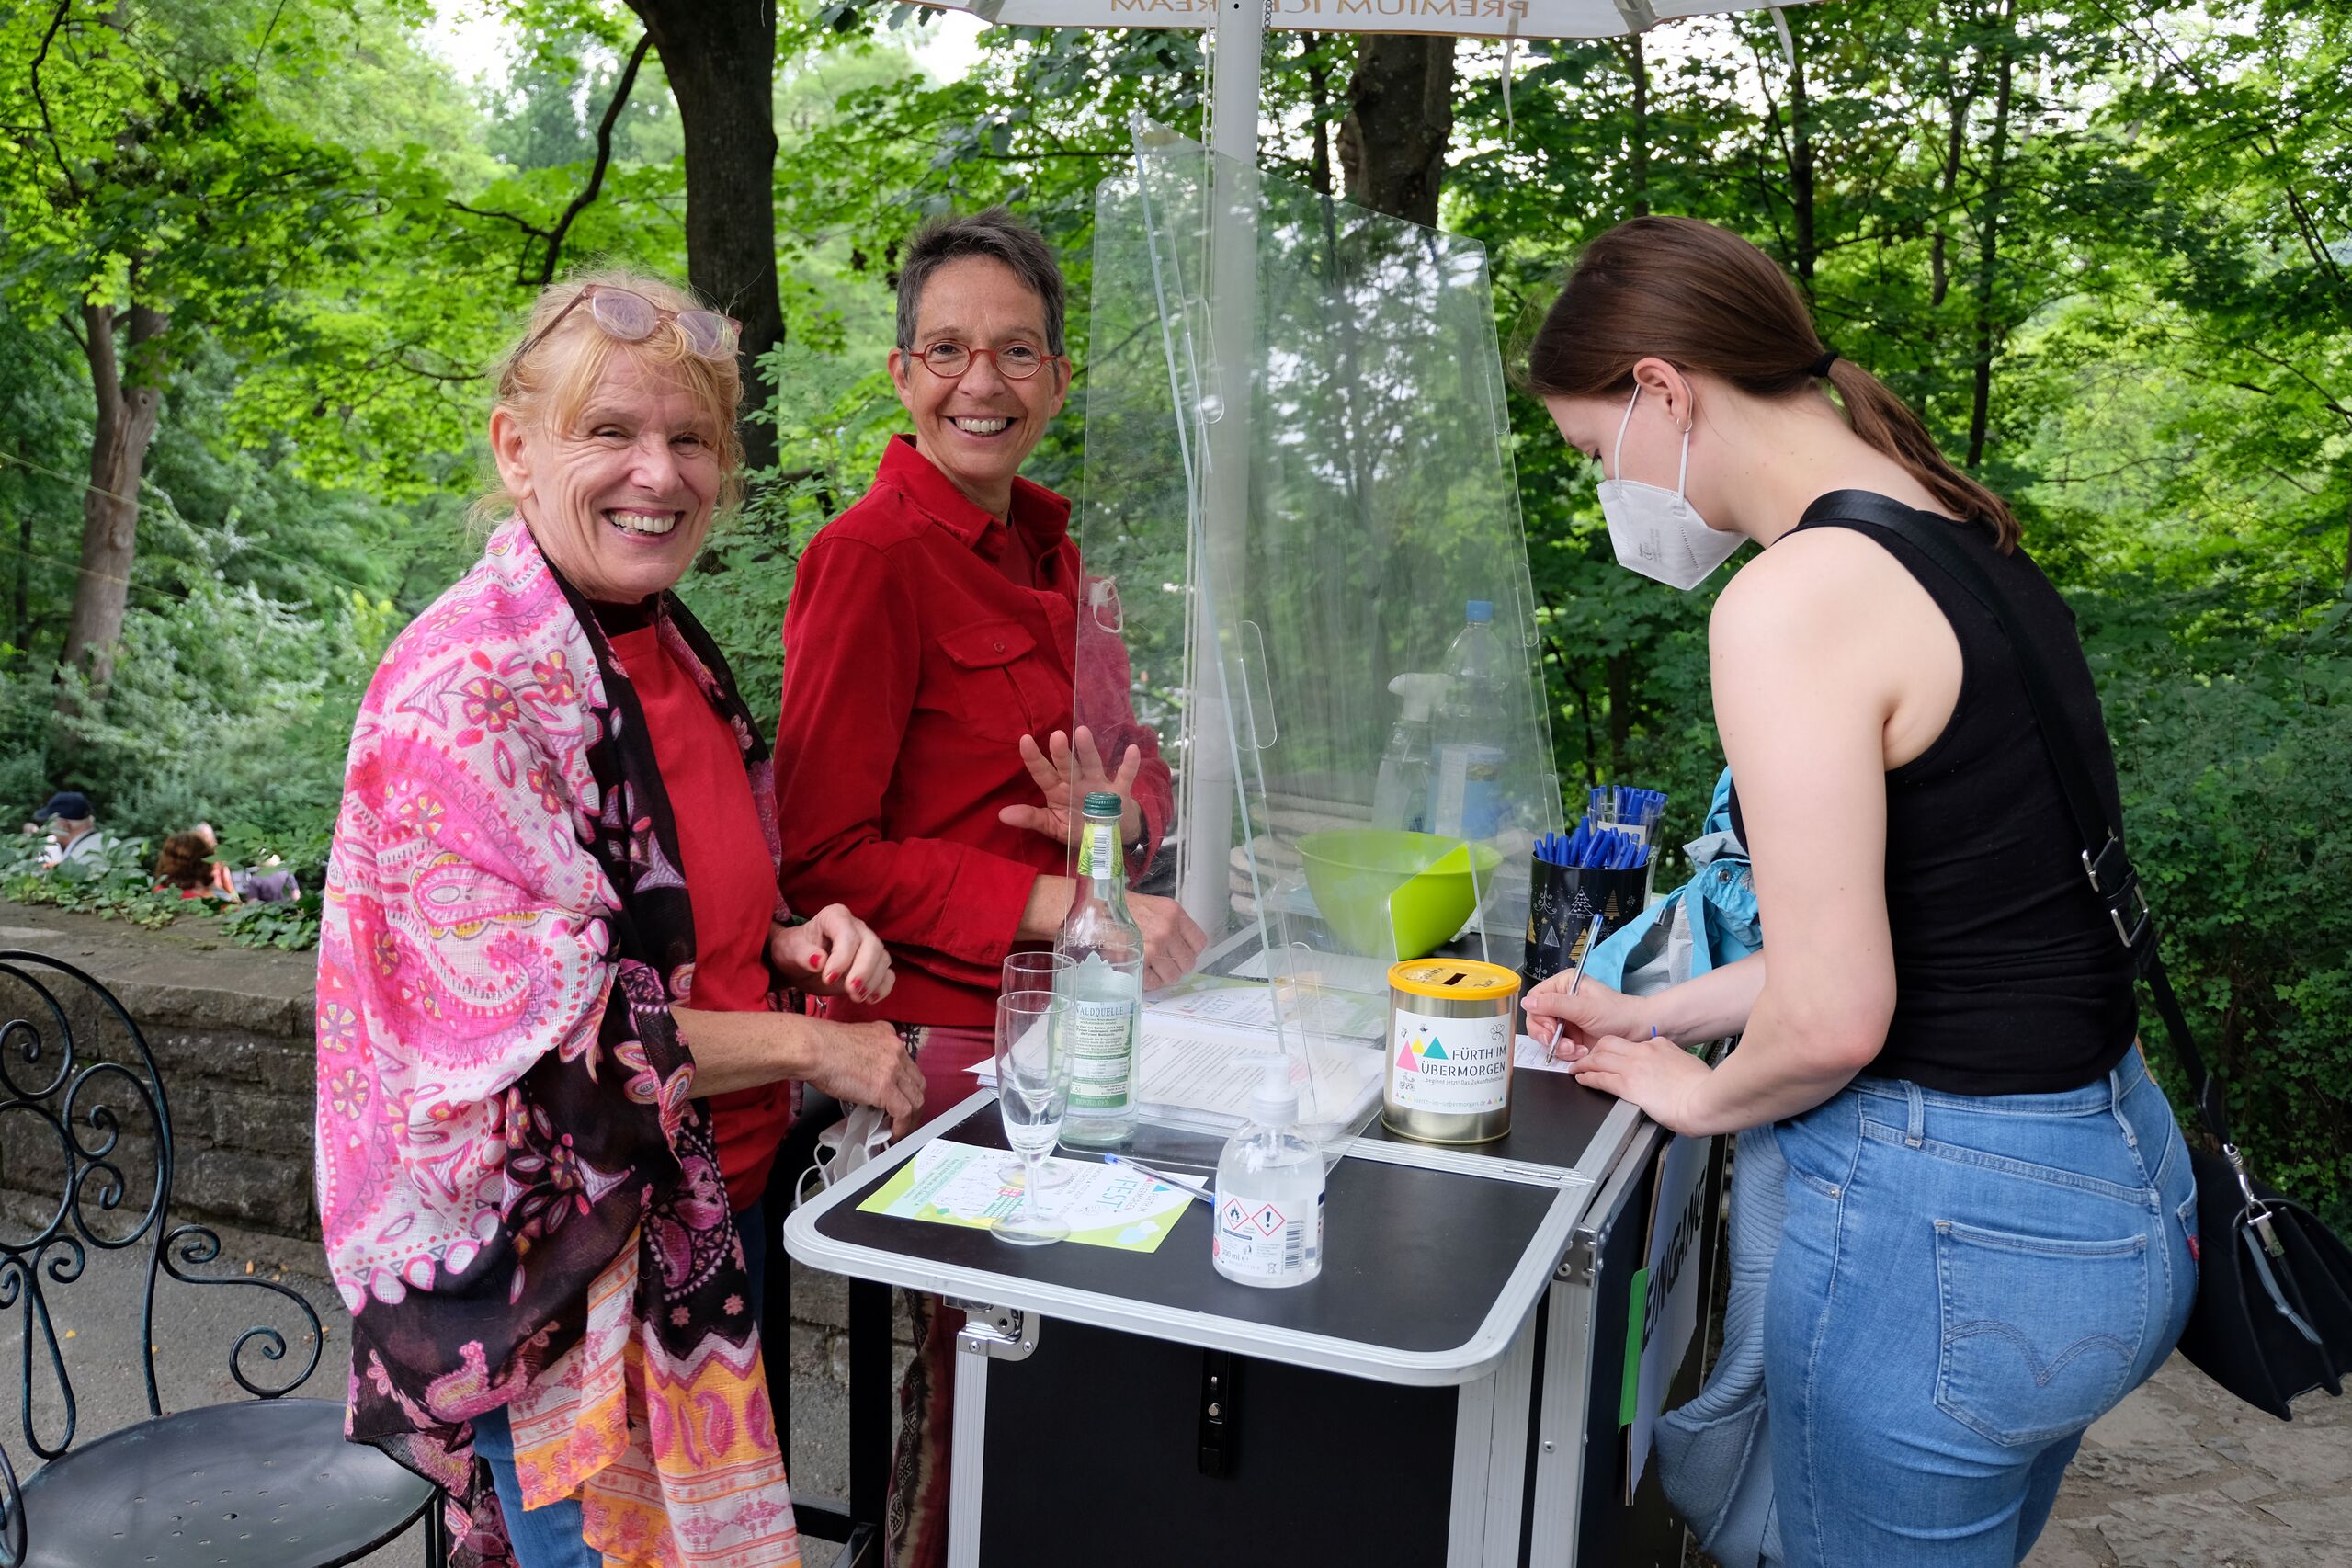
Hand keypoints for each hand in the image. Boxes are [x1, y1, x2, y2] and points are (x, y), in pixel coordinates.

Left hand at [770, 906, 893, 1002]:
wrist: (799, 964)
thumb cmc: (793, 950)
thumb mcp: (789, 950)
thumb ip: (802, 954)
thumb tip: (818, 961)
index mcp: (835, 917)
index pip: (848, 935)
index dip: (842, 958)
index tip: (828, 978)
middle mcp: (857, 928)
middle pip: (872, 945)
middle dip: (864, 970)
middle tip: (851, 991)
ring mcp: (868, 945)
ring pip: (883, 959)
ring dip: (873, 981)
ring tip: (856, 997)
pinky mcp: (874, 965)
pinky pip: (888, 973)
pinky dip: (883, 987)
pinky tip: (871, 999)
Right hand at [803, 1021, 925, 1139]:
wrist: (811, 1048)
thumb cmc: (819, 1046)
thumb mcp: (851, 1041)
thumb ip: (865, 1054)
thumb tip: (865, 1077)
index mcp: (887, 1035)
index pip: (907, 1064)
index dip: (906, 1085)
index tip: (901, 1096)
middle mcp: (895, 1049)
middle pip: (917, 1082)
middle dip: (914, 1102)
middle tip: (906, 1117)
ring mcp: (893, 1068)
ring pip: (915, 1098)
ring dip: (911, 1118)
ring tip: (901, 1129)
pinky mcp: (885, 1087)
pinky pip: (904, 1112)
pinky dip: (902, 1126)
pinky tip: (895, 1133)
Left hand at [996, 727, 1144, 846]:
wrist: (1110, 835)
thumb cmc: (1078, 826)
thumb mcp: (1053, 826)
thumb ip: (1031, 818)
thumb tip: (1002, 814)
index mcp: (1057, 789)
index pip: (1042, 772)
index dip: (1033, 757)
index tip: (1024, 740)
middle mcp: (1076, 782)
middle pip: (1066, 765)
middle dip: (1061, 752)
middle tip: (1056, 736)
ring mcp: (1097, 785)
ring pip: (1091, 764)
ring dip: (1087, 750)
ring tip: (1082, 732)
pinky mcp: (1119, 792)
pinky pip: (1124, 777)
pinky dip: (1129, 765)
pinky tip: (1131, 750)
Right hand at [1130, 892, 1206, 989]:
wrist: (1095, 911)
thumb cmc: (1122, 909)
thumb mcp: (1155, 907)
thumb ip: (1172, 924)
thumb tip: (1181, 947)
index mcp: (1174, 913)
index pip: (1199, 942)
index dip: (1190, 951)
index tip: (1180, 953)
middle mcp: (1167, 930)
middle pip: (1188, 963)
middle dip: (1176, 966)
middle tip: (1164, 963)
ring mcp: (1154, 948)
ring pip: (1172, 976)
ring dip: (1162, 976)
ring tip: (1150, 968)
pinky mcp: (1139, 962)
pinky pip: (1153, 983)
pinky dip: (1147, 982)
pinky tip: (1140, 971)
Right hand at [1522, 972, 1653, 1060]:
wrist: (1638, 1031)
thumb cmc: (1618, 1013)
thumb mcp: (1584, 1008)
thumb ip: (1554, 1004)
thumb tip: (1527, 1002)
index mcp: (1564, 986)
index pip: (1535, 998)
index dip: (1538, 1015)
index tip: (1551, 1027)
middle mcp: (1562, 1002)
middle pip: (1537, 1019)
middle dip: (1547, 1035)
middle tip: (1558, 1041)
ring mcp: (1566, 1020)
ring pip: (1545, 1036)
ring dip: (1559, 1046)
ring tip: (1575, 1049)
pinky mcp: (1571, 1037)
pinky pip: (1557, 1048)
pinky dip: (1567, 1053)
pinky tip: (1581, 1052)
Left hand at [1565, 1031, 1714, 1135]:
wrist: (1704, 1100)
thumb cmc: (1703, 1088)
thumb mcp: (1687, 1065)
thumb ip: (1672, 1063)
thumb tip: (1667, 1070)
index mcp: (1660, 1045)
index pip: (1632, 1042)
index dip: (1617, 1049)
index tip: (1613, 1055)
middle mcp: (1644, 1051)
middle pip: (1608, 1043)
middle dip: (1594, 1050)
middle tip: (1587, 1058)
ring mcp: (1634, 1066)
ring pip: (1598, 1058)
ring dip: (1584, 1063)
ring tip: (1576, 1068)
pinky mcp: (1628, 1085)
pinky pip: (1599, 1078)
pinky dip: (1586, 1077)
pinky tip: (1581, 1079)